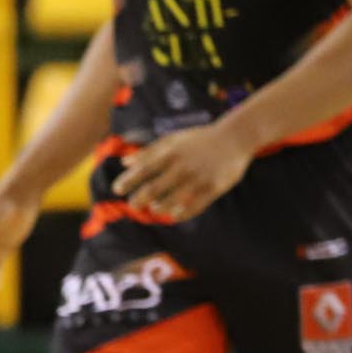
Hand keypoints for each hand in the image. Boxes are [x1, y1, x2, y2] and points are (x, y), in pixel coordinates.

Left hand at [113, 122, 250, 223]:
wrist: (235, 137)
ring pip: (172, 202)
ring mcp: (198, 179)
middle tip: (133, 205)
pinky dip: (181, 213)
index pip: (143, 170)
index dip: (127, 181)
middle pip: (154, 189)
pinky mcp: (213, 188)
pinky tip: (174, 214)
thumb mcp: (172, 139)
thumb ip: (148, 152)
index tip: (117, 190)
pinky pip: (194, 208)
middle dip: (139, 200)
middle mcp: (182, 166)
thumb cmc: (198, 139)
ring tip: (155, 208)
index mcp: (170, 153)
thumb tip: (124, 162)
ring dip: (159, 208)